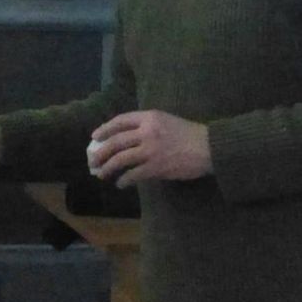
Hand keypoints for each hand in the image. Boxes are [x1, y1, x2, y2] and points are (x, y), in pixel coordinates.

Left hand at [90, 110, 210, 187]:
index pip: (120, 121)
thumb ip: (148, 126)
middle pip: (116, 141)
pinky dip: (124, 180)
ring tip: (102, 174)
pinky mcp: (156, 166)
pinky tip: (121, 184)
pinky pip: (133, 174)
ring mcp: (151, 149)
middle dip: (101, 152)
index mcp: (150, 117)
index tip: (95, 137)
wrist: (209, 148)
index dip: (105, 129)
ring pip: (121, 159)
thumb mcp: (167, 121)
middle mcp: (147, 131)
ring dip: (108, 167)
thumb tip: (127, 139)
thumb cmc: (190, 134)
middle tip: (93, 160)